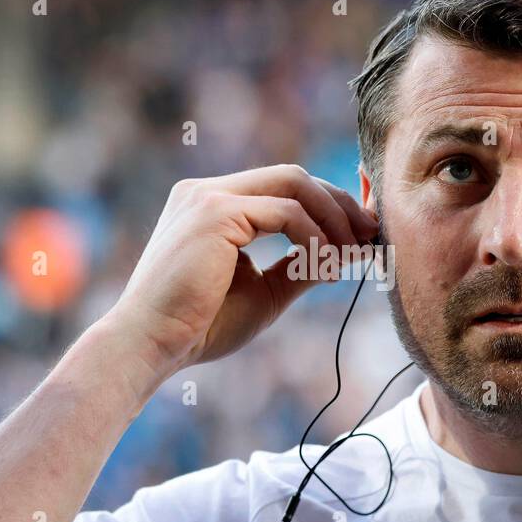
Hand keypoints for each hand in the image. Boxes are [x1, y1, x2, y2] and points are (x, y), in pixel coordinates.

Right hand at [110, 164, 378, 374]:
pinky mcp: (216, 212)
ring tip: (352, 253)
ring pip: (295, 184)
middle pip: (293, 177)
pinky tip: (325, 265)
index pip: (281, 187)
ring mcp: (209, 197)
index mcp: (211, 205)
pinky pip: (287, 213)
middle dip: (340, 203)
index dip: (327, 203)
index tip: (359, 231)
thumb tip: (344, 254)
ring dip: (333, 218)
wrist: (150, 345)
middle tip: (371, 235)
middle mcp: (206, 191)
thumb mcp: (263, 292)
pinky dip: (315, 237)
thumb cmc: (199, 326)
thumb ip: (299, 267)